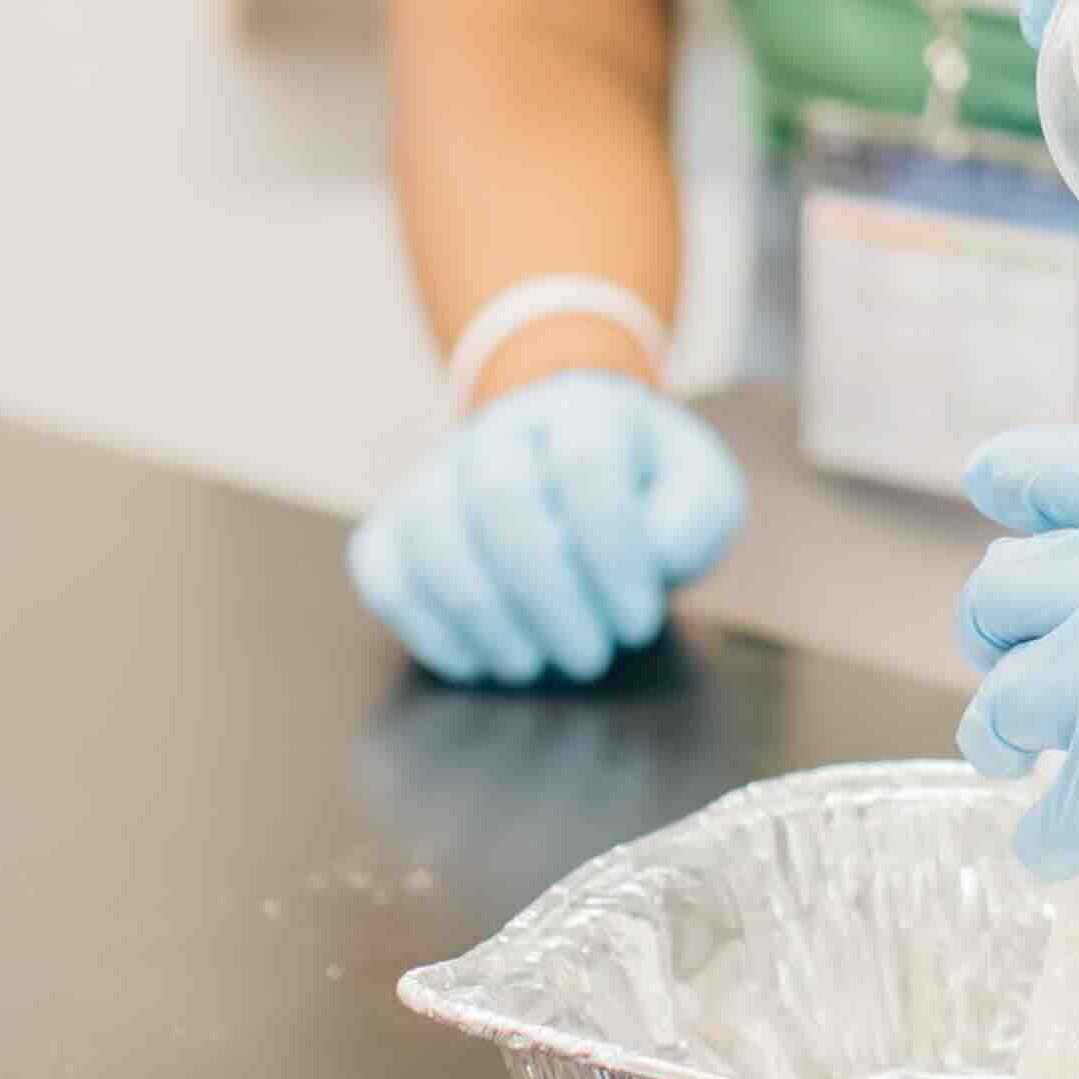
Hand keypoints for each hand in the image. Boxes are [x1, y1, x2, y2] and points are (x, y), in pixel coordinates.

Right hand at [351, 361, 744, 686]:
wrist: (576, 460)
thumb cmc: (646, 489)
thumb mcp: (699, 490)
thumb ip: (694, 516)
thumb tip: (653, 553)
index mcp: (583, 411)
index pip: (586, 464)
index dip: (612, 553)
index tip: (639, 623)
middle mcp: (500, 431)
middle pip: (500, 497)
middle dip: (546, 594)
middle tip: (587, 657)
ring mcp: (440, 472)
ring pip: (431, 530)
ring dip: (481, 613)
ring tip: (527, 666)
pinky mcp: (397, 520)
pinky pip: (380, 564)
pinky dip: (418, 621)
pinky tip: (471, 661)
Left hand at [954, 425, 1078, 972]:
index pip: (1046, 467)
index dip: (1009, 479)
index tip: (994, 493)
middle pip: (996, 590)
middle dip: (993, 625)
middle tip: (1013, 657)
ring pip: (995, 706)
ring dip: (998, 732)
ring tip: (1010, 756)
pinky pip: (1041, 826)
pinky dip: (1049, 842)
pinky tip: (1064, 852)